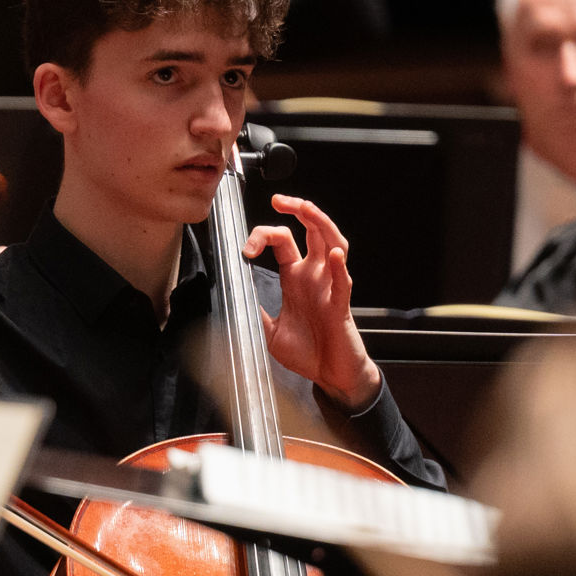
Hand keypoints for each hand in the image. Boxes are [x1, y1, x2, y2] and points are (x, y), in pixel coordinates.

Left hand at [244, 195, 380, 411]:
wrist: (331, 376)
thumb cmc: (308, 353)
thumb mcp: (269, 332)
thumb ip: (254, 312)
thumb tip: (232, 300)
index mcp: (295, 277)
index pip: (282, 240)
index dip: (263, 235)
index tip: (246, 249)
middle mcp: (314, 275)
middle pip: (312, 230)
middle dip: (298, 209)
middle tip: (279, 199)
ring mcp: (329, 287)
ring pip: (333, 244)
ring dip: (321, 224)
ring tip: (307, 209)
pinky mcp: (340, 306)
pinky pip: (342, 282)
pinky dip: (338, 266)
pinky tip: (332, 254)